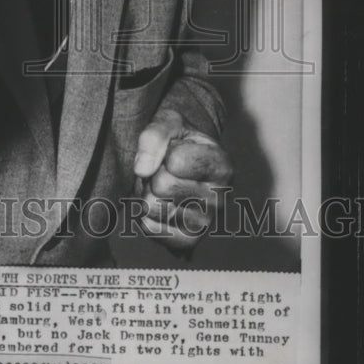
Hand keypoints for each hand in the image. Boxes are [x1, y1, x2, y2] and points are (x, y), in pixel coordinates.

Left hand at [133, 107, 231, 251]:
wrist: (182, 162)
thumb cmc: (178, 139)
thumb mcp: (169, 121)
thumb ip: (155, 135)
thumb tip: (142, 169)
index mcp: (222, 166)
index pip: (175, 161)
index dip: (164, 152)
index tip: (174, 151)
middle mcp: (218, 198)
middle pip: (161, 185)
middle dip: (153, 174)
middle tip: (163, 169)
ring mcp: (204, 223)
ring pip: (152, 206)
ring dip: (147, 193)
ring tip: (162, 185)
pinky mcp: (186, 241)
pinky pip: (149, 228)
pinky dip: (146, 213)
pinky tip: (161, 203)